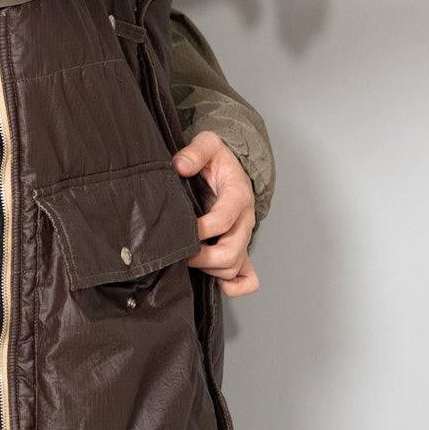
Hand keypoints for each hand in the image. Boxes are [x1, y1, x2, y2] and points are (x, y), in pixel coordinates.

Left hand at [172, 131, 258, 296]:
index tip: (181, 230)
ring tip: (188, 258)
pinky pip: (248, 279)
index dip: (201, 230)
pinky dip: (233, 286)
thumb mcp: (208, 143)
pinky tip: (213, 279)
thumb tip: (180, 165)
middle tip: (180, 253)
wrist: (229, 169)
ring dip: (210, 269)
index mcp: (238, 195)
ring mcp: (244, 238)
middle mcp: (245, 220)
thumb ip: (195, 151)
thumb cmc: (217, 160)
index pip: (224, 220)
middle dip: (202, 257)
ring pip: (234, 267)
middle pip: (232, 251)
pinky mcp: (241, 250)